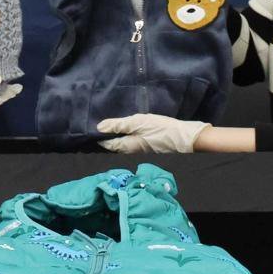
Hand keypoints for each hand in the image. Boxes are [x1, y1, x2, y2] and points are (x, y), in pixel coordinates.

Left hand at [96, 114, 210, 153]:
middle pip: (113, 145)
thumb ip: (119, 125)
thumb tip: (99, 127)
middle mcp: (130, 151)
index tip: (88, 129)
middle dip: (105, 137)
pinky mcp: (146, 146)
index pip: (107, 144)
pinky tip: (125, 128)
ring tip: (107, 125)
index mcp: (126, 146)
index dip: (98, 137)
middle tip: (95, 125)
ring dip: (115, 136)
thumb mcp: (138, 122)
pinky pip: (130, 142)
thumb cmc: (161, 129)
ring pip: (122, 144)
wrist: (184, 137)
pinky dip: (125, 136)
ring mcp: (139, 149)